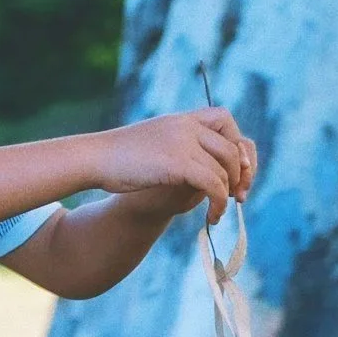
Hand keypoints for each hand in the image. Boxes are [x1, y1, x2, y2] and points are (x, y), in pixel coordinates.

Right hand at [85, 108, 257, 221]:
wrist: (95, 159)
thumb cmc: (120, 160)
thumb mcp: (156, 147)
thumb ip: (182, 152)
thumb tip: (209, 172)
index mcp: (182, 119)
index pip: (226, 121)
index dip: (238, 146)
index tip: (239, 170)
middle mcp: (187, 126)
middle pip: (234, 146)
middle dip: (242, 174)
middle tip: (239, 196)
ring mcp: (183, 142)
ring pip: (225, 168)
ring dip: (228, 194)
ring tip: (219, 211)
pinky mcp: (178, 162)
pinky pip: (213, 183)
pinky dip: (218, 203)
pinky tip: (213, 217)